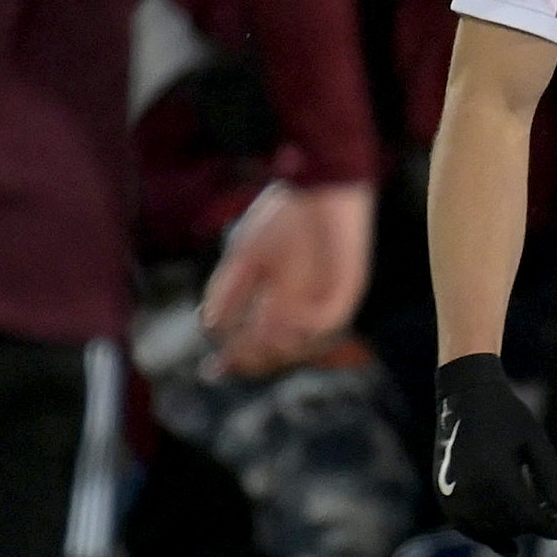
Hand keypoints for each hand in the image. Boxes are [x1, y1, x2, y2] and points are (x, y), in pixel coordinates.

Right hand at [200, 179, 370, 374]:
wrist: (317, 188)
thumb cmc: (282, 217)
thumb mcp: (244, 256)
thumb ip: (226, 291)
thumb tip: (208, 326)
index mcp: (276, 305)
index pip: (255, 344)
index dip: (234, 359)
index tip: (211, 368)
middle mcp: (301, 312)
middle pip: (276, 354)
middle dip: (252, 359)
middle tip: (234, 354)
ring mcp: (325, 304)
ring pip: (302, 346)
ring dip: (278, 345)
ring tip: (256, 331)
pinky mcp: (347, 291)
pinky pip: (328, 322)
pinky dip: (306, 324)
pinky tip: (284, 314)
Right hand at [433, 354, 556, 555]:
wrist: (464, 398)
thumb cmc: (506, 416)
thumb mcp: (536, 442)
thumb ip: (551, 478)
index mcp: (496, 479)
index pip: (529, 519)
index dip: (552, 529)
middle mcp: (471, 494)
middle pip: (512, 526)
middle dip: (534, 526)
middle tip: (552, 518)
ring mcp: (454, 498)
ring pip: (491, 531)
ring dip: (513, 531)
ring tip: (533, 520)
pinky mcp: (444, 499)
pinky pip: (469, 528)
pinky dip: (489, 535)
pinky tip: (509, 546)